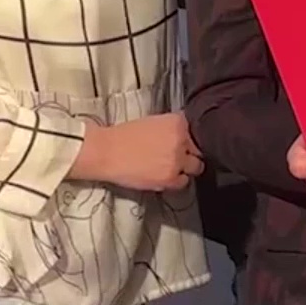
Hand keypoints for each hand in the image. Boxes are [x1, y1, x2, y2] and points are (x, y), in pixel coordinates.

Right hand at [83, 113, 203, 192]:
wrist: (106, 152)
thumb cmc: (123, 136)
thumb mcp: (152, 122)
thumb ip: (171, 128)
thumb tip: (183, 137)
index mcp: (177, 122)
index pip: (197, 130)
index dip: (190, 138)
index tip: (185, 142)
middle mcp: (181, 140)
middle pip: (199, 149)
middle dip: (191, 152)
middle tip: (178, 155)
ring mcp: (177, 160)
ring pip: (196, 166)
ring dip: (186, 167)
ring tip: (171, 167)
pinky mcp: (170, 178)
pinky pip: (183, 182)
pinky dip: (176, 180)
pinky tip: (164, 176)